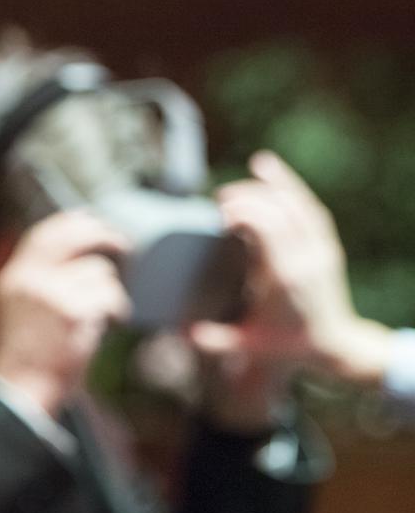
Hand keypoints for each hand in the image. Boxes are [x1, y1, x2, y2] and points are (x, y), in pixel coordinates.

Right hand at [0, 211, 131, 416]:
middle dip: (102, 234)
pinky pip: (110, 295)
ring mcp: (50, 294)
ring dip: (111, 291)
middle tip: (124, 244)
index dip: (68, 222)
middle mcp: (28, 280)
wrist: (23, 387)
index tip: (90, 217)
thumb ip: (39, 282)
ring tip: (106, 313)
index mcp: (13, 279)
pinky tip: (113, 322)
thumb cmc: (28, 355)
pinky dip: (119, 308)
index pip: (40, 235)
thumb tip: (77, 256)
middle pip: (71, 238)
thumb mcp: (21, 310)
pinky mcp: (73, 311)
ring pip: (99, 271)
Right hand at [189, 151, 392, 388]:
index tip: (218, 216)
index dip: (242, 212)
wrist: (333, 344)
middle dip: (247, 197)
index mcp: (284, 277)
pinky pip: (308, 206)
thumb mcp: (248, 345)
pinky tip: (266, 167)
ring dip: (265, 186)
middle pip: (278, 210)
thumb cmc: (285, 344)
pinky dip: (288, 184)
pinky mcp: (325, 245)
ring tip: (234, 186)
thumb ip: (214, 340)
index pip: (267, 228)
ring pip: (295, 203)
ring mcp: (319, 249)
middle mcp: (305, 258)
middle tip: (218, 200)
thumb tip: (180, 331)